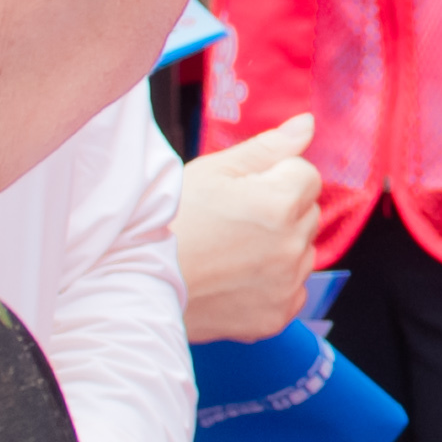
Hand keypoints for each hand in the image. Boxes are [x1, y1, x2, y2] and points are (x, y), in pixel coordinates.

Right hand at [176, 116, 328, 340]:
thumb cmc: (169, 222)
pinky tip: (237, 278)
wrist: (134, 283)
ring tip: (231, 250)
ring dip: (280, 247)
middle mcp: (291, 246)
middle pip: (307, 213)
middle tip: (232, 222)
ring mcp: (285, 285)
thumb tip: (307, 124)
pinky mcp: (276, 316)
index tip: (242, 192)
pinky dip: (274, 284)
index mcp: (279, 203)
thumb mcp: (214, 171)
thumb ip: (268, 147)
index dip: (275, 177)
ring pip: (302, 252)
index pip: (307, 175)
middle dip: (281, 211)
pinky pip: (293, 290)